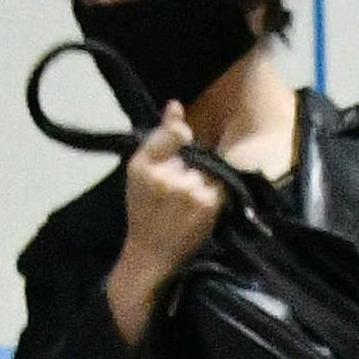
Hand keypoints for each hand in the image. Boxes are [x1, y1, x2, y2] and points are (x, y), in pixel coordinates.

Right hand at [101, 109, 222, 346]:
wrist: (151, 254)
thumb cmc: (143, 210)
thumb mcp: (140, 171)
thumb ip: (161, 137)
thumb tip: (176, 105)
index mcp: (143, 166)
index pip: (175, 133)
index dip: (180, 134)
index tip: (179, 141)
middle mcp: (167, 177)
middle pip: (194, 152)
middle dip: (190, 164)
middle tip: (176, 188)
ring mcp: (190, 191)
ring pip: (208, 168)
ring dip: (202, 179)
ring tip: (186, 200)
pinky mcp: (208, 206)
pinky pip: (218, 185)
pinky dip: (212, 191)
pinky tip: (198, 207)